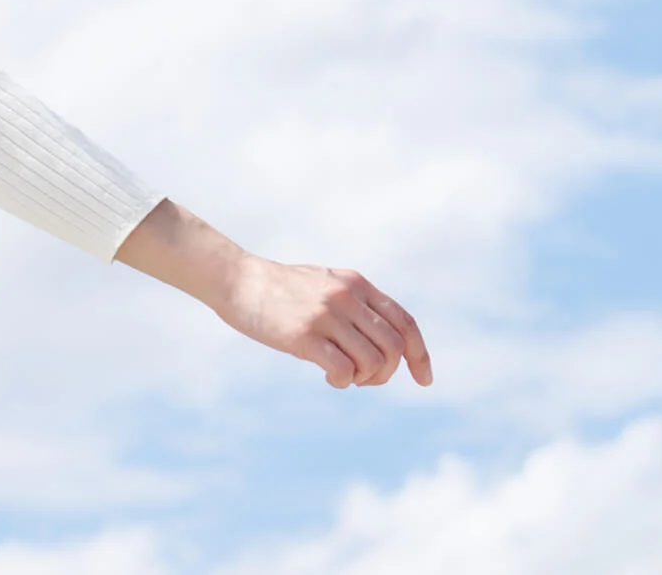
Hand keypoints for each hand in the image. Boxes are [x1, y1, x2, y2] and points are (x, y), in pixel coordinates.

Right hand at [115, 198, 432, 389]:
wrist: (237, 280)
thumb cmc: (280, 288)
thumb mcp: (325, 282)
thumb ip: (354, 302)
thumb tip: (382, 339)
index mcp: (357, 283)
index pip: (405, 322)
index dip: (420, 354)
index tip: (424, 379)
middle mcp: (347, 296)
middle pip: (393, 347)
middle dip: (387, 373)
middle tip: (364, 379)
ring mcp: (326, 315)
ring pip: (373, 362)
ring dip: (364, 379)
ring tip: (344, 375)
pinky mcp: (304, 335)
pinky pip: (343, 370)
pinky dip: (343, 381)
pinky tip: (328, 376)